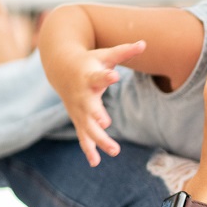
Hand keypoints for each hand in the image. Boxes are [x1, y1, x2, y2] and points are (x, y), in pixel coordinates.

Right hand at [48, 42, 146, 166]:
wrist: (61, 69)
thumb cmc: (89, 61)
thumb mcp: (105, 55)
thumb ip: (124, 51)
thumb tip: (145, 43)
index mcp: (89, 76)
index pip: (98, 76)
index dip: (106, 77)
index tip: (115, 77)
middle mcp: (82, 95)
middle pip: (90, 107)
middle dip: (96, 115)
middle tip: (105, 122)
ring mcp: (78, 109)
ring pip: (87, 127)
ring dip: (99, 139)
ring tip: (115, 151)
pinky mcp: (78, 119)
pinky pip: (83, 136)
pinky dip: (88, 149)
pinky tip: (96, 163)